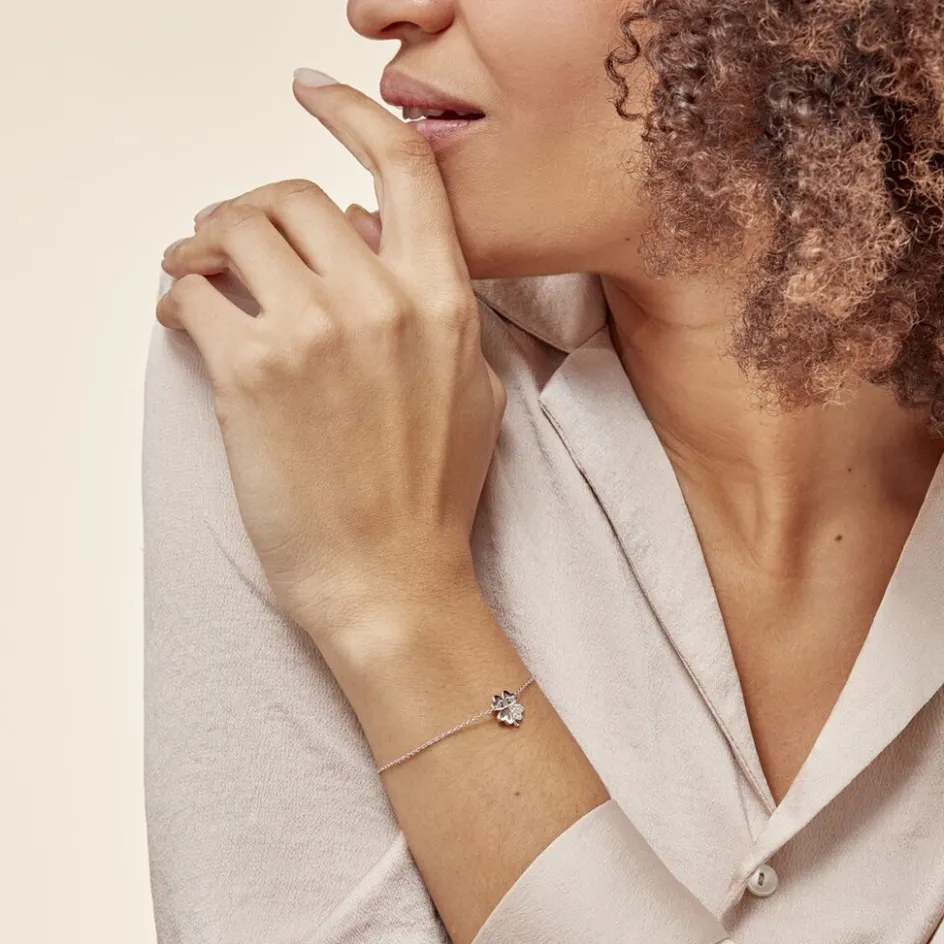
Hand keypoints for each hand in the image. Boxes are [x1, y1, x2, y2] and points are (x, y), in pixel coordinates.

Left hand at [156, 75, 506, 649]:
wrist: (390, 579)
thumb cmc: (430, 495)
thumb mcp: (470, 388)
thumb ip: (437, 305)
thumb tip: (383, 243)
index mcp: (442, 300)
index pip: (403, 167)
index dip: (354, 114)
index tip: (314, 92)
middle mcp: (381, 301)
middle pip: (292, 194)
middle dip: (250, 208)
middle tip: (228, 236)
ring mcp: (315, 334)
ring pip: (231, 228)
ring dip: (201, 243)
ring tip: (194, 272)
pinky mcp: (251, 373)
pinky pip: (191, 295)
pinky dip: (176, 298)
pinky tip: (182, 320)